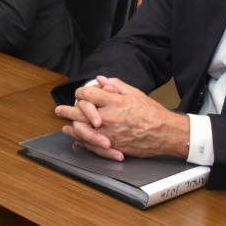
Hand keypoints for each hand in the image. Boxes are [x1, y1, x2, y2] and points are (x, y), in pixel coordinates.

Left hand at [53, 76, 189, 159]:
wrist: (166, 133)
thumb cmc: (153, 113)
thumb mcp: (135, 94)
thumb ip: (115, 85)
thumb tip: (100, 79)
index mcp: (114, 102)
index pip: (87, 95)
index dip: (80, 93)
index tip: (79, 95)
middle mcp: (108, 117)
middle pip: (79, 112)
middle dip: (67, 110)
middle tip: (59, 110)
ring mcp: (109, 133)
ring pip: (82, 130)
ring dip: (71, 127)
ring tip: (64, 126)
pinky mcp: (112, 146)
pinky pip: (91, 144)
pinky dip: (81, 141)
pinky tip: (77, 138)